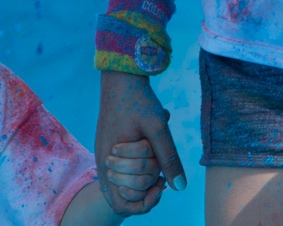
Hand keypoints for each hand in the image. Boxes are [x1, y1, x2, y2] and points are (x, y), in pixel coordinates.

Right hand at [96, 71, 184, 215]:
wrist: (121, 79)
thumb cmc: (139, 102)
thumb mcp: (159, 129)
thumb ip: (168, 158)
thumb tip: (180, 187)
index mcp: (110, 163)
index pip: (123, 204)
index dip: (146, 201)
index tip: (162, 181)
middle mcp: (102, 164)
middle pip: (124, 196)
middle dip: (145, 187)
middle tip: (161, 170)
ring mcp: (102, 157)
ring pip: (121, 185)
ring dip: (141, 178)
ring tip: (156, 161)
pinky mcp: (106, 149)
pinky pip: (119, 172)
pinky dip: (135, 169)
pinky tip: (149, 154)